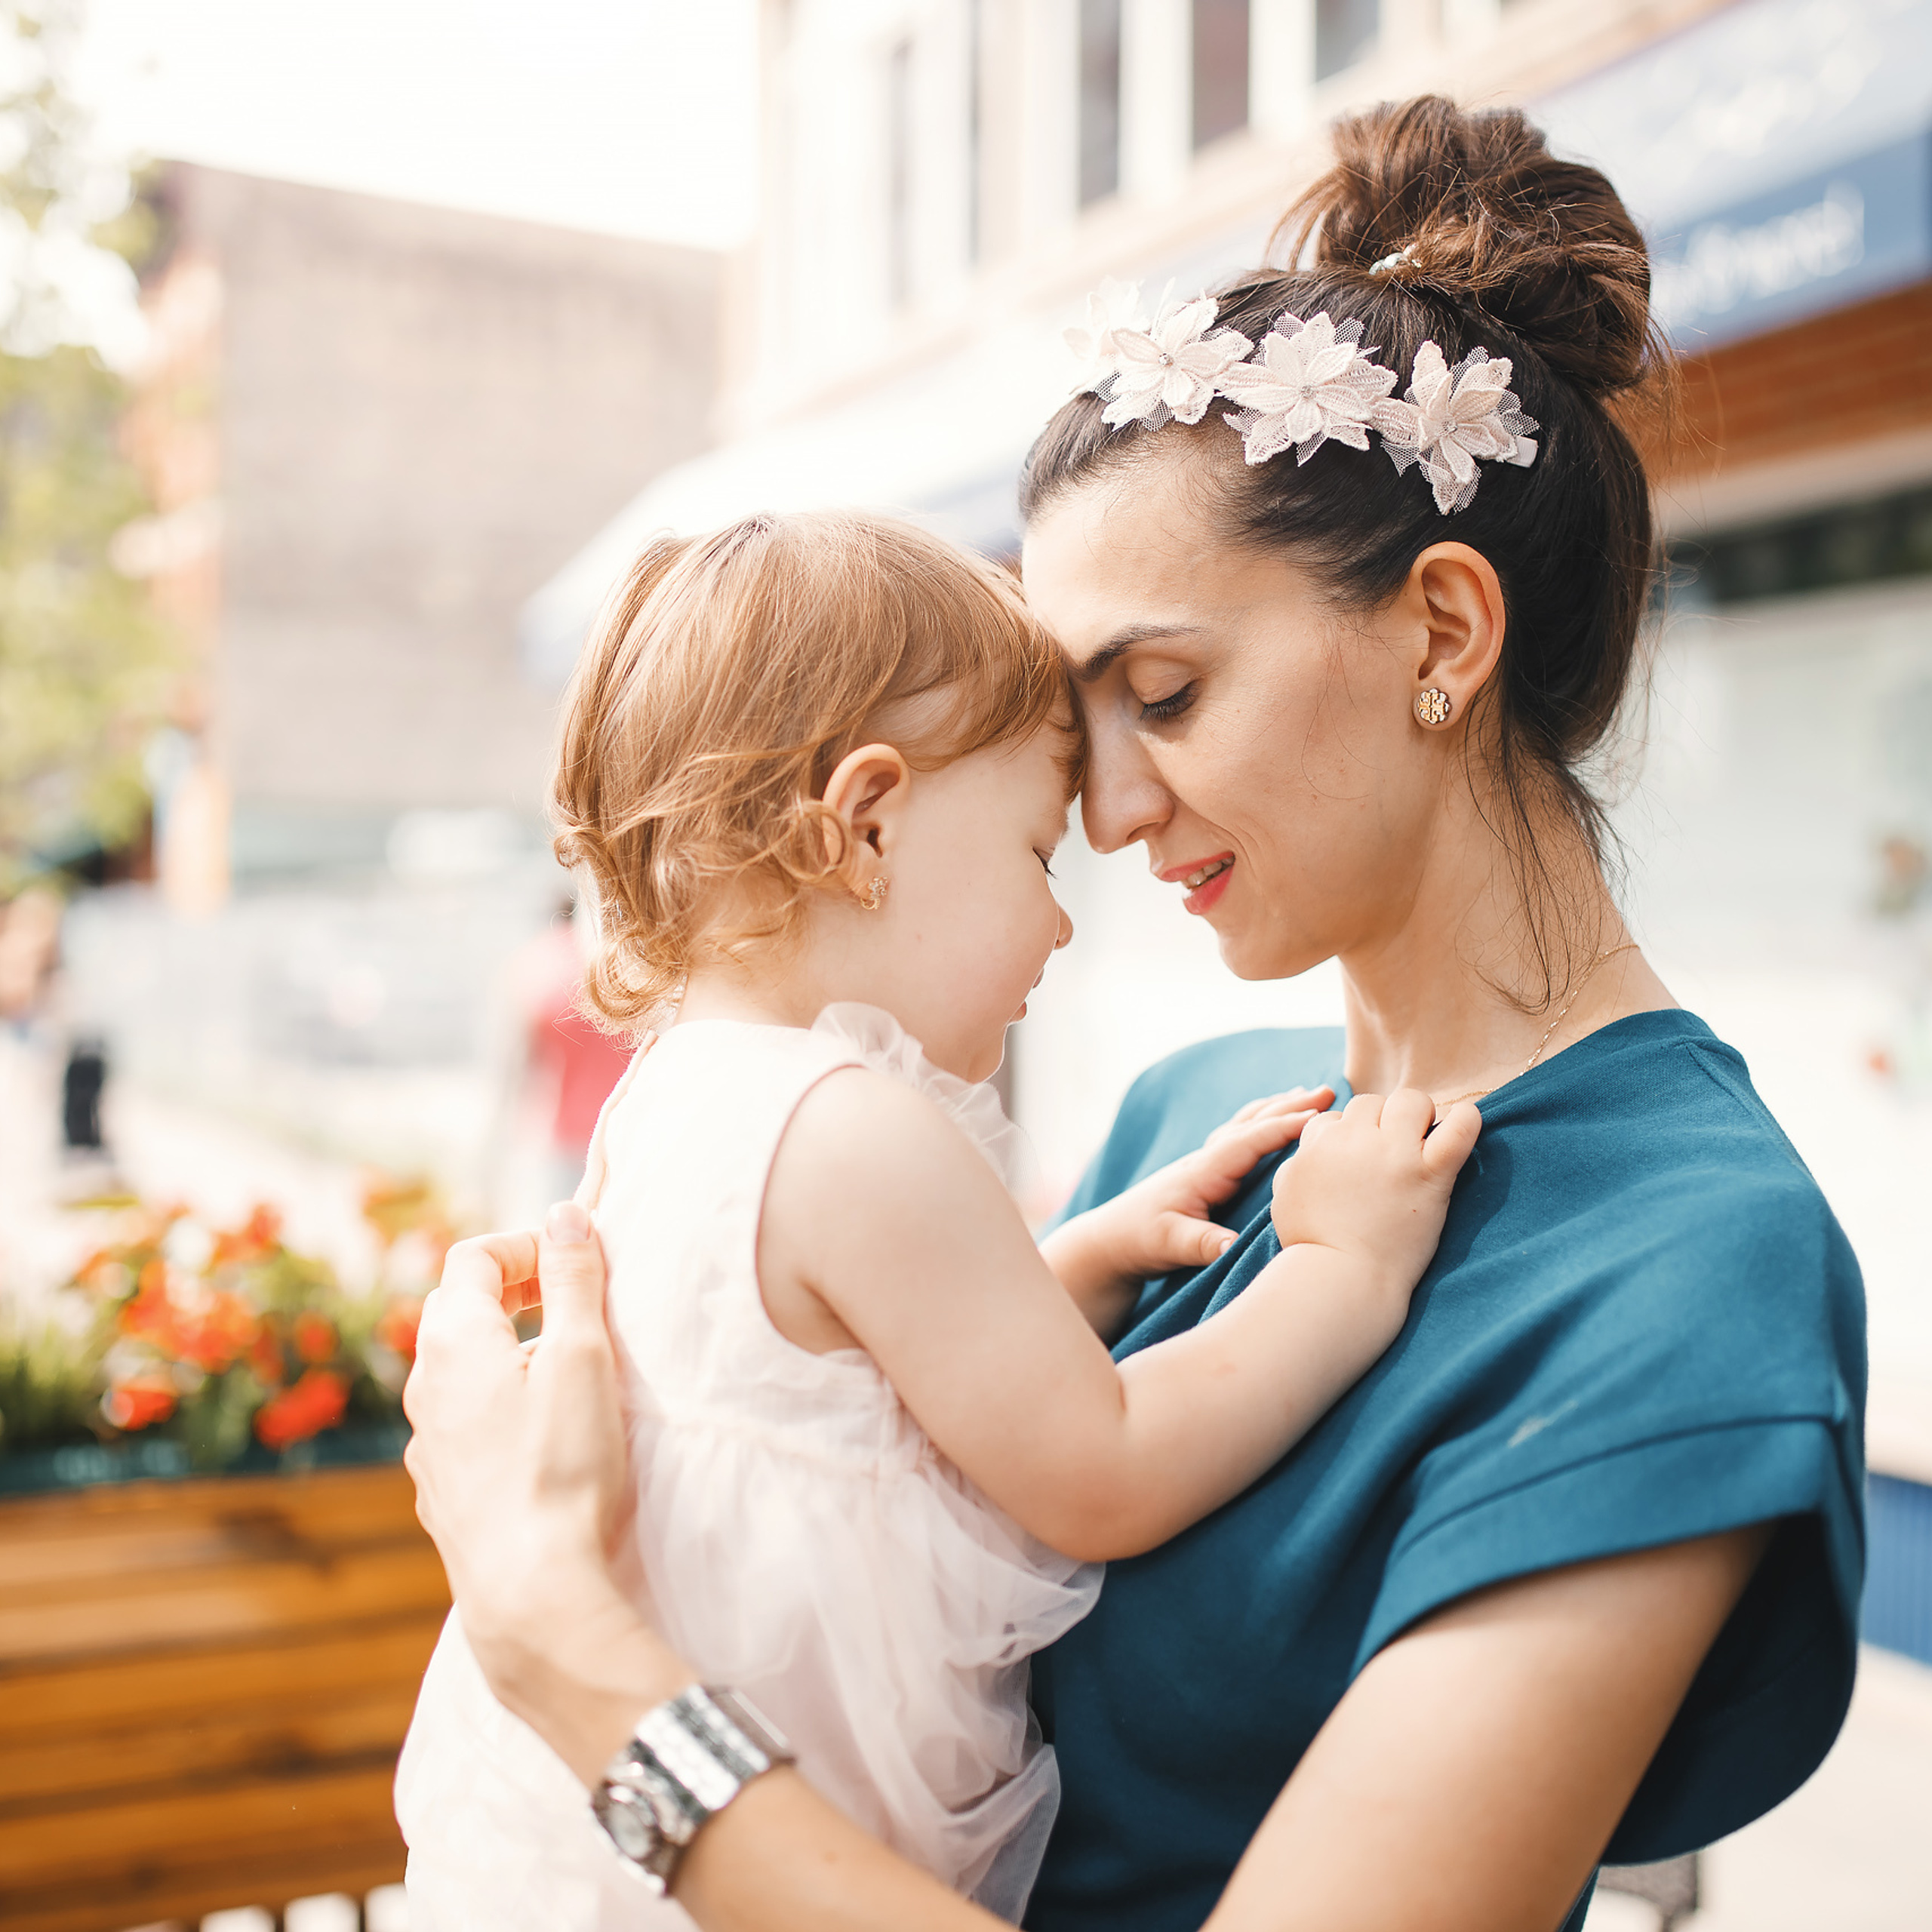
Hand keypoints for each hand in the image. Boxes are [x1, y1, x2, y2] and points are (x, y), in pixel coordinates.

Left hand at [403, 1203, 684, 1782]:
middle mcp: (424, 1388)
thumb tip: (565, 1213)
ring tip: (567, 1369)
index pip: (471, 1257)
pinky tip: (544, 1436)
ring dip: (508, 1352)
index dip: (525, 1245)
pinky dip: (499, 1406)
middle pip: (456, 1310)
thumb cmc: (561, 1467)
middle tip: (573, 1301)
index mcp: (453, 1343)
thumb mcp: (582, 1356)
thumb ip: (574, 1278)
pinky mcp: (443, 1493)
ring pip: (459, 1372)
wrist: (530, 1591)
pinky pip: (463, 1425)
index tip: (576, 1257)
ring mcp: (428, 1446)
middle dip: (514, 1292)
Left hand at [1053, 1086, 1333, 1291]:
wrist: (1110, 1240)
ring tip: (1308, 1093)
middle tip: (1329, 1090)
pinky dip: (1262, 1122)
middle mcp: (1205, 1158)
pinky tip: (1274, 1121)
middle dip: (1291, 1106)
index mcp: (1203, 1170)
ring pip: (1247, 1124)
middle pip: (1252, 1122)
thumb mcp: (1171, 1245)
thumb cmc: (1140, 1239)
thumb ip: (1203, 1245)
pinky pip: (1241, 1136)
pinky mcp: (1205, 1171)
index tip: (1320, 1116)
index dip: (1285, 1128)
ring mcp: (1205, 1162)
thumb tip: (1234, 1248)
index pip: (1250, 1141)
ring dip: (1277, 1108)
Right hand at [1271, 1090, 1479, 1293]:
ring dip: (1416, 1117)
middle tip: (1389, 1156)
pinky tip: (1465, 1121)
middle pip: (1371, 1103)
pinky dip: (1466, 1119)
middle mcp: (1355, 1140)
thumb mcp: (1285, 1193)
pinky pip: (1458, 1129)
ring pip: (1411, 1101)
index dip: (1345, 1139)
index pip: (1334, 1118)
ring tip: (1421, 1145)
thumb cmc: (1311, 1244)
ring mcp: (1395, 1155)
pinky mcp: (1430, 1174)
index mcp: (1319, 1144)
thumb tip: (1313, 1143)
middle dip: (1379, 1123)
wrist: (1343, 1280)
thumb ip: (1299, 1159)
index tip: (1355, 1164)